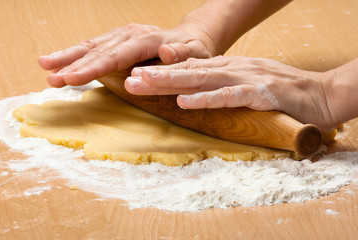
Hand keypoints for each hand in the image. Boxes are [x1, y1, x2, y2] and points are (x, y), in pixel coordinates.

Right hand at [38, 23, 214, 87]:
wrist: (193, 39)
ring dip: (68, 56)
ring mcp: (123, 36)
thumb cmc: (194, 52)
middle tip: (51, 78)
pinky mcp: (119, 40)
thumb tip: (165, 54)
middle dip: (73, 64)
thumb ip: (181, 56)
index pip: (116, 55)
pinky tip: (60, 61)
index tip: (72, 78)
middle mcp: (131, 34)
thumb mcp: (196, 55)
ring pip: (91, 44)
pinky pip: (94, 46)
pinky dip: (76, 54)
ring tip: (45, 66)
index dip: (93, 67)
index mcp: (148, 40)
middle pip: (99, 49)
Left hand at [125, 56, 338, 131]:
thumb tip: (198, 92)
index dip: (161, 72)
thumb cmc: (282, 92)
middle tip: (129, 80)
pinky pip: (229, 96)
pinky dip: (206, 98)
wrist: (321, 95)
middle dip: (156, 76)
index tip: (135, 77)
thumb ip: (224, 86)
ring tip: (145, 84)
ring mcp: (246, 79)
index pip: (188, 68)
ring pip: (202, 79)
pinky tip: (185, 100)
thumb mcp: (247, 84)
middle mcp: (233, 69)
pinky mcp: (261, 93)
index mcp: (228, 68)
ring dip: (172, 82)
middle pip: (188, 71)